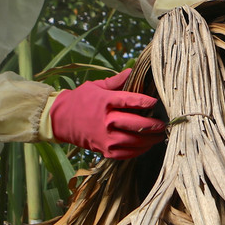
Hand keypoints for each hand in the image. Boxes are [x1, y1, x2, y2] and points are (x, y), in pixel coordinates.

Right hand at [48, 69, 162, 158]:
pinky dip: (138, 151)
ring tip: (159, 135)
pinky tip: (146, 145)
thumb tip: (133, 70)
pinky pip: (126, 154)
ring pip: (134, 141)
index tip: (155, 101)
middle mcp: (106, 121)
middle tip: (164, 123)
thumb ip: (117, 81)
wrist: (60, 120)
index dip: (145, 101)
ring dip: (149, 139)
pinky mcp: (104, 150)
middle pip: (136, 124)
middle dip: (153, 125)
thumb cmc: (80, 100)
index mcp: (105, 102)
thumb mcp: (97, 86)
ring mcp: (105, 138)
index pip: (129, 101)